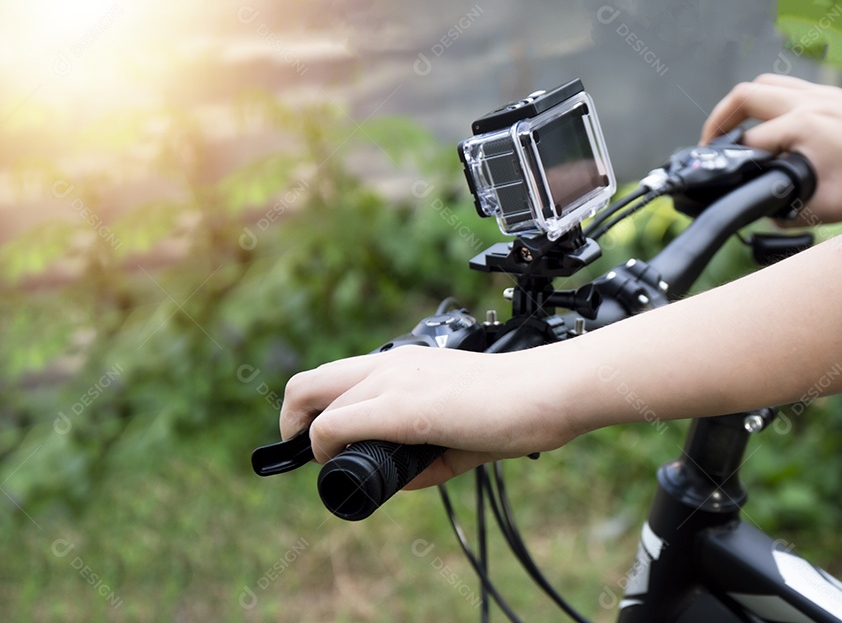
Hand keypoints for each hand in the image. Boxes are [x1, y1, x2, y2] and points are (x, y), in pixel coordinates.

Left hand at [279, 346, 575, 487]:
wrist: (546, 392)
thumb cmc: (514, 407)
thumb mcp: (459, 430)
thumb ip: (427, 454)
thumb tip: (399, 481)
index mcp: (405, 364)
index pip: (336, 378)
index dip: (316, 412)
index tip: (326, 443)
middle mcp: (391, 364)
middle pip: (307, 382)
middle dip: (292, 422)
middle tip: (309, 456)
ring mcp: (392, 382)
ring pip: (313, 400)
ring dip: (311, 440)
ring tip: (331, 466)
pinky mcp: (401, 407)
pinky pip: (336, 426)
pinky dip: (327, 450)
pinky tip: (344, 466)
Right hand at [700, 74, 841, 224]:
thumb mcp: (828, 208)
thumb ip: (789, 212)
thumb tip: (765, 215)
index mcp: (803, 126)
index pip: (748, 140)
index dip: (728, 160)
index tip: (719, 176)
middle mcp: (809, 102)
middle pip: (745, 95)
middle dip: (720, 119)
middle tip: (711, 144)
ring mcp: (823, 94)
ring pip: (766, 84)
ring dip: (744, 105)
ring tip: (735, 130)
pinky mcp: (835, 96)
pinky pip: (790, 87)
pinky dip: (770, 102)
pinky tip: (773, 126)